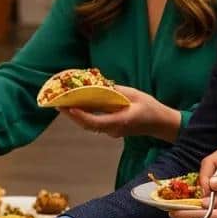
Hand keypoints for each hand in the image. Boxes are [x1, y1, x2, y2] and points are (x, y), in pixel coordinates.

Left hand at [61, 86, 180, 142]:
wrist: (160, 124)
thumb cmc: (149, 108)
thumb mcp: (134, 95)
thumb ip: (115, 92)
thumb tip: (97, 86)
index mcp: (121, 122)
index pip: (96, 122)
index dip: (81, 115)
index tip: (69, 108)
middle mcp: (113, 129)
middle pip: (88, 124)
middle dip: (71, 114)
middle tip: (56, 104)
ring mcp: (111, 131)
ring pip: (89, 125)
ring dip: (75, 115)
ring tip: (61, 104)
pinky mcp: (110, 129)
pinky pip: (94, 122)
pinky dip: (84, 114)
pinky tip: (75, 106)